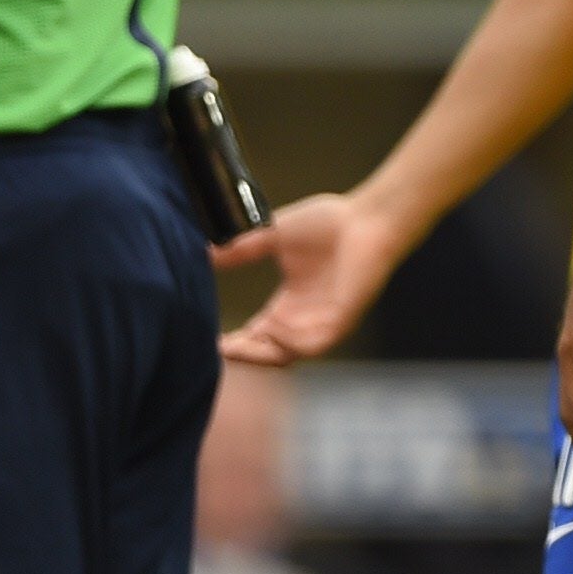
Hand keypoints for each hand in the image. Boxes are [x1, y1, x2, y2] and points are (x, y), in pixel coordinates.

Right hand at [217, 191, 401, 368]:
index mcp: (289, 305)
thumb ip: (241, 248)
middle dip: (241, 354)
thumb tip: (205, 252)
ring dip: (260, 354)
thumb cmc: (329, 225)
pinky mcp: (341, 321)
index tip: (207, 338)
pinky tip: (273, 328)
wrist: (366, 218)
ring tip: (235, 345)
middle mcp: (303, 320)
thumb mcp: (273, 236)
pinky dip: (290, 342)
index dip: (233, 341)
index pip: (256, 335)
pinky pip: (311, 345)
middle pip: (266, 352)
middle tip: (214, 350)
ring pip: (286, 355)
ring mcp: (322, 323)